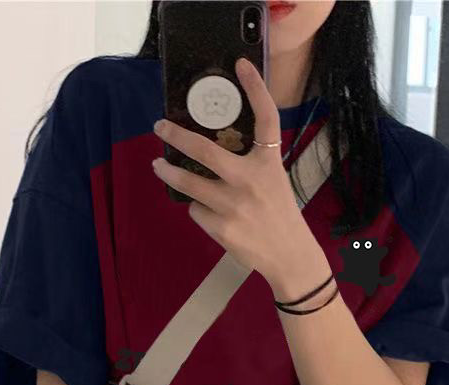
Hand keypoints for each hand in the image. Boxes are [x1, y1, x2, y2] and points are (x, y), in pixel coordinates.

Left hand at [151, 57, 329, 299]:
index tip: (241, 65)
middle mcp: (251, 180)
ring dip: (169, 171)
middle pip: (205, 151)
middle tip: (160, 127)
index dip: (256, 89)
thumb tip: (208, 153)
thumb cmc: (279, 214)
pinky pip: (196, 210)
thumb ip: (249, 164)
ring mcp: (234, 206)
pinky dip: (198, 209)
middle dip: (176, 136)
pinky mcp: (222, 228)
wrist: (289, 254)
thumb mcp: (273, 180)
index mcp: (269, 164)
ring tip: (159, 166)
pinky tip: (211, 214)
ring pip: (189, 183)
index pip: (266, 119)